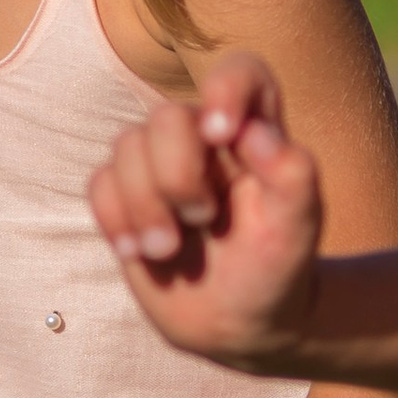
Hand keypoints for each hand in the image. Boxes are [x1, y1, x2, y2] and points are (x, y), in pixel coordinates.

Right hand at [88, 53, 326, 365]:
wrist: (239, 323)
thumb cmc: (276, 269)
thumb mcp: (299, 229)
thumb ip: (293, 174)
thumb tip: (254, 132)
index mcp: (253, 134)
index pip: (240, 74)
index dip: (225, 89)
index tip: (222, 135)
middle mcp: (203, 141)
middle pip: (166, 116)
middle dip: (175, 174)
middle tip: (202, 219)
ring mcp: (160, 166)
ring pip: (125, 147)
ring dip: (144, 206)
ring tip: (169, 250)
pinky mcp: (126, 196)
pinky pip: (98, 183)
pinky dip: (115, 220)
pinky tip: (140, 253)